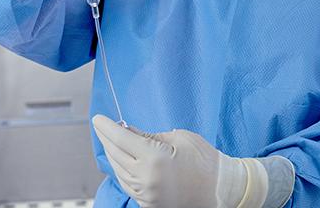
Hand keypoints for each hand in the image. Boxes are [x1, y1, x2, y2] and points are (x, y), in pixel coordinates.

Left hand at [92, 115, 292, 207]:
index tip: (97, 118)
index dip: (106, 127)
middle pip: (115, 155)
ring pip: (118, 171)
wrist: (222, 189)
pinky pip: (127, 184)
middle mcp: (146, 178)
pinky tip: (121, 160)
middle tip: (100, 127)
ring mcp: (146, 194)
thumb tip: (127, 131)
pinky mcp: (148, 204)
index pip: (120, 138)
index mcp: (154, 158)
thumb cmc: (205, 160)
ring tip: (110, 141)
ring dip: (112, 155)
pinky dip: (121, 170)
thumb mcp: (178, 137)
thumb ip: (149, 135)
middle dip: (106, 139)